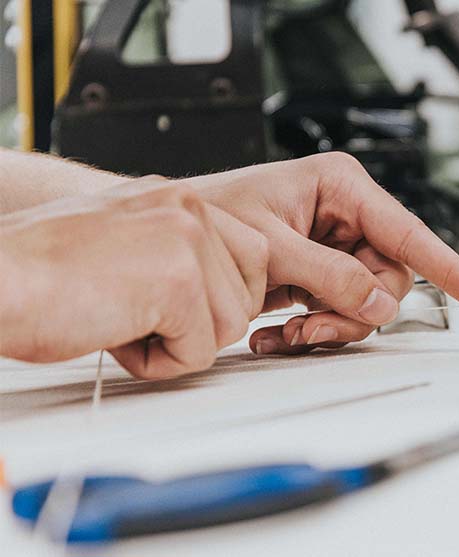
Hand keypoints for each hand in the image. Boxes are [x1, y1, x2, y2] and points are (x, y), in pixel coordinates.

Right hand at [0, 178, 267, 377]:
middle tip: (141, 317)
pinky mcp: (179, 281)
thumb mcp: (122, 245)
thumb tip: (220, 292)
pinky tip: (114, 336)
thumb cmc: (36, 274)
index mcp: (173, 196)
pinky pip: (201, 350)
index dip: (219, 296)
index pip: (252, 253)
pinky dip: (158, 362)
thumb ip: (173, 254)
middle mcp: (186, 207)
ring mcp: (186, 240)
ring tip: (120, 322)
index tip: (176, 307)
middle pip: (249, 291)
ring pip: (231, 324)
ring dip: (179, 343)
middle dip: (204, 321)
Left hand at [183, 153, 458, 354]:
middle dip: (355, 310)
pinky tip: (275, 333)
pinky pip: (338, 310)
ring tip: (284, 334)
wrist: (165, 237)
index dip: (452, 269)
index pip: (410, 234)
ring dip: (329, 326)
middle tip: (313, 327)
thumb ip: (330, 275)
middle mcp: (346, 215)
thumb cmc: (205, 216)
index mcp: (342, 186)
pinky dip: (310, 329)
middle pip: (389, 277)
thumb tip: (378, 303)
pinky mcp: (316, 274)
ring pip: (366, 301)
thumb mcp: (270, 245)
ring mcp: (333, 247)